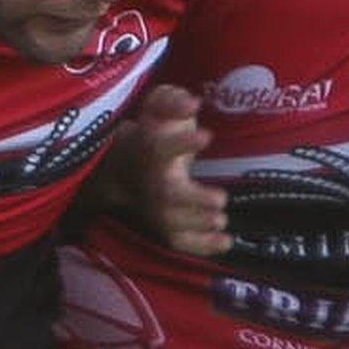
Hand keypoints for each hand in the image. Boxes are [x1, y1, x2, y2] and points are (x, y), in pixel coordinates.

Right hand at [132, 85, 231, 255]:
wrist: (122, 168)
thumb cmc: (152, 133)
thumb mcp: (157, 107)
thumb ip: (172, 101)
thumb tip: (193, 104)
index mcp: (148, 148)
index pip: (159, 147)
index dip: (181, 143)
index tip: (207, 136)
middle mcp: (149, 182)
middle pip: (165, 194)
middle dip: (193, 199)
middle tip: (221, 199)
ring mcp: (155, 208)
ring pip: (170, 224)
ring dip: (198, 225)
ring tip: (222, 219)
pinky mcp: (163, 226)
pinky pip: (178, 243)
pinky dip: (201, 247)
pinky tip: (226, 242)